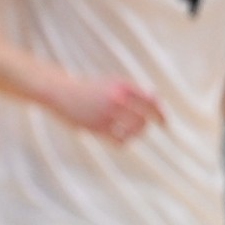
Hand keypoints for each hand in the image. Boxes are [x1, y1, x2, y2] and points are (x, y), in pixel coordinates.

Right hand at [47, 75, 164, 144]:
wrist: (60, 92)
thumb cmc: (88, 88)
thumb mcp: (111, 83)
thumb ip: (132, 91)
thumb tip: (157, 100)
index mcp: (122, 86)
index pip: (150, 102)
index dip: (161, 114)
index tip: (164, 124)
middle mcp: (116, 98)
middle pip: (143, 118)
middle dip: (145, 125)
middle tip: (141, 128)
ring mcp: (105, 113)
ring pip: (133, 130)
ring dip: (135, 133)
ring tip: (128, 132)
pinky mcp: (96, 126)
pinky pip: (120, 140)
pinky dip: (124, 141)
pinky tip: (120, 138)